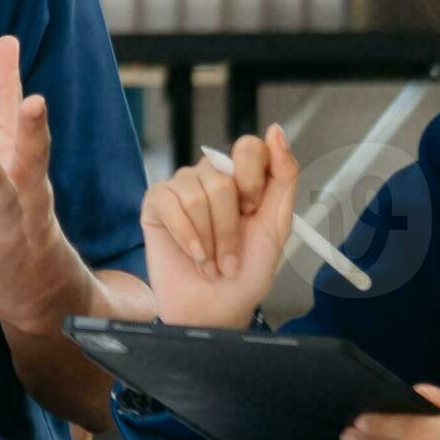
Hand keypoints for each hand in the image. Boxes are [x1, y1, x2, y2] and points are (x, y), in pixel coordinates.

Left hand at [0, 36, 102, 335]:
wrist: (40, 294)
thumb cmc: (26, 210)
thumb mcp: (21, 158)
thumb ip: (7, 101)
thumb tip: (5, 42)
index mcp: (31, 188)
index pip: (37, 154)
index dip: (36, 128)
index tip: (36, 101)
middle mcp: (12, 223)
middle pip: (7, 202)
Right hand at [144, 126, 299, 327]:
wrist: (215, 308)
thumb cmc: (246, 273)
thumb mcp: (277, 226)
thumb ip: (283, 176)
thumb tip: (276, 130)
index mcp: (245, 179)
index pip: (248, 147)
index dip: (252, 179)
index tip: (252, 211)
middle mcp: (212, 177)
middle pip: (222, 177)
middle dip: (229, 227)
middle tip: (230, 256)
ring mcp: (182, 187)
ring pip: (196, 194)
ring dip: (208, 239)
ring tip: (211, 262)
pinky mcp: (156, 203)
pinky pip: (169, 204)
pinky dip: (186, 237)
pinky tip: (193, 256)